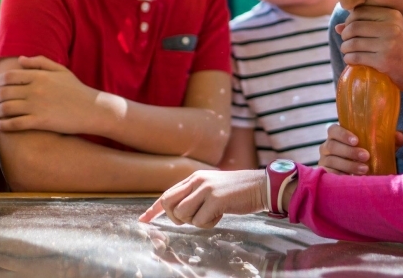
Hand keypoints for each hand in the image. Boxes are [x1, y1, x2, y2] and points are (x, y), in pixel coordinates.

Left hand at [0, 55, 102, 134]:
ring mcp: (37, 106)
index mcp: (39, 76)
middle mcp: (35, 90)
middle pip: (3, 92)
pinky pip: (14, 124)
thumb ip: (40, 62)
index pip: (8, 77)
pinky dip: (2, 125)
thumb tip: (20, 59)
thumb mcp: (61, 71)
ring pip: (5, 108)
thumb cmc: (77, 90)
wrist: (93, 109)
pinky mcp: (40, 122)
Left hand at [138, 170, 266, 228]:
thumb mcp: (212, 187)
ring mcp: (206, 189)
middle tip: (191, 219)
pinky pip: (199, 221)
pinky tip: (220, 215)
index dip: (153, 209)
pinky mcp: (215, 199)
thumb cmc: (237, 191)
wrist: (260, 186)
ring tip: (210, 215)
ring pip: (182, 214)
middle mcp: (197, 181)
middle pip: (168, 203)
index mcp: (194, 177)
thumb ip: (195, 194)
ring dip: (194, 221)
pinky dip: (208, 224)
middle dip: (175, 217)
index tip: (143, 220)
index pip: (167, 194)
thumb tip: (178, 210)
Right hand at [318, 124, 402, 174]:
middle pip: (332, 146)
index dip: (343, 134)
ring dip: (349, 165)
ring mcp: (324, 162)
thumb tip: (401, 137)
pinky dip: (341, 177)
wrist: (360, 175)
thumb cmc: (367, 155)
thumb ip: (390, 140)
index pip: (333, 130)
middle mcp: (327, 147)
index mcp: (336, 136)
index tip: (357, 140)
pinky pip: (329, 176)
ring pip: (332, 161)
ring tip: (365, 170)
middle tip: (366, 156)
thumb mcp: (379, 147)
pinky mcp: (325, 175)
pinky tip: (352, 179)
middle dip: (349, 151)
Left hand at [336, 5, 402, 109]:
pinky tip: (352, 61)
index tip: (349, 30)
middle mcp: (391, 27)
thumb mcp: (390, 32)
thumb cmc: (402, 51)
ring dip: (345, 48)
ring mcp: (388, 44)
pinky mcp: (383, 61)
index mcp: (393, 15)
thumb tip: (337, 27)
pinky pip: (356, 57)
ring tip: (348, 52)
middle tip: (346, 43)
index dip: (349, 21)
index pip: (360, 12)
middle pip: (353, 26)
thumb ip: (366, 26)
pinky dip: (349, 59)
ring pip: (352, 43)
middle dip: (344, 36)